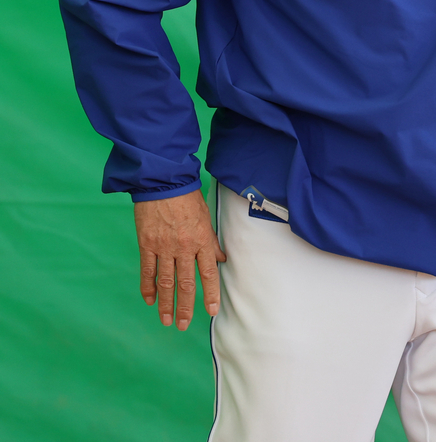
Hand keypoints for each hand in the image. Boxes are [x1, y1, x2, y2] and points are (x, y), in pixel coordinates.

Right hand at [134, 189, 225, 330]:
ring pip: (165, 282)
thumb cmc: (187, 197)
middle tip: (184, 325)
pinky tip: (150, 300)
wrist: (163, 181)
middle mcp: (183, 247)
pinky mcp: (147, 244)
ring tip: (166, 320)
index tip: (211, 311)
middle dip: (186, 307)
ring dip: (166, 303)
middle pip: (186, 283)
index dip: (210, 293)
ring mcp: (163, 247)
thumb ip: (211, 241)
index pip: (208, 272)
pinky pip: (147, 270)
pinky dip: (148, 287)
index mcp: (201, 239)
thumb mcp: (206, 216)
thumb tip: (219, 259)